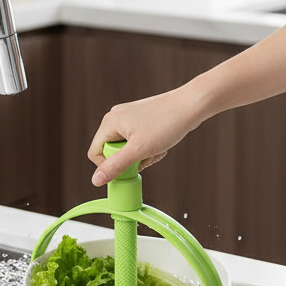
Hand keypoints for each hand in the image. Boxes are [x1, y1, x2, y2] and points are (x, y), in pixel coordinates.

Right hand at [88, 85, 205, 184]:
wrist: (191, 105)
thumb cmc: (166, 125)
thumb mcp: (139, 150)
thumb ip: (116, 166)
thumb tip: (95, 180)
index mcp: (109, 123)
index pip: (95, 153)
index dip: (109, 166)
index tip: (130, 168)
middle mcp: (115, 117)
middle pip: (111, 151)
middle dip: (130, 160)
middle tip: (148, 157)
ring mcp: (128, 117)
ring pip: (126, 147)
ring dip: (141, 155)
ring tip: (157, 149)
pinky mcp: (140, 118)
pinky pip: (136, 141)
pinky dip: (147, 147)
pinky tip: (160, 144)